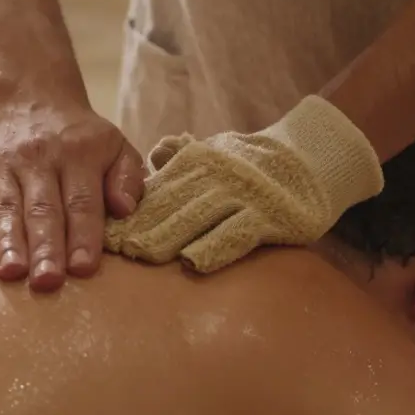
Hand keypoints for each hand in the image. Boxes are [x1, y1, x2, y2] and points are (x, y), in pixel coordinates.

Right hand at [0, 101, 145, 290]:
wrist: (31, 97)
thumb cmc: (80, 137)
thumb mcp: (115, 145)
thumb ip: (127, 177)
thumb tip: (125, 209)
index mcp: (79, 155)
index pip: (82, 201)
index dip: (83, 236)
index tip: (83, 268)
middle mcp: (39, 159)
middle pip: (43, 209)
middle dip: (45, 247)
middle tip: (47, 282)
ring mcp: (5, 166)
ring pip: (7, 208)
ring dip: (9, 243)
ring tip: (12, 273)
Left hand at [105, 96, 383, 272]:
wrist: (312, 157)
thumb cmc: (257, 162)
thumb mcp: (216, 152)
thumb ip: (183, 157)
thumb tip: (154, 153)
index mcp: (198, 163)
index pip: (155, 190)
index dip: (128, 211)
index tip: (103, 229)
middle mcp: (215, 178)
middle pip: (169, 205)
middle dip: (139, 226)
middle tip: (110, 247)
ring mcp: (242, 197)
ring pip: (197, 219)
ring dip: (167, 237)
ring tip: (140, 255)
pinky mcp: (269, 218)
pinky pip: (237, 235)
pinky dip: (214, 247)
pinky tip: (192, 262)